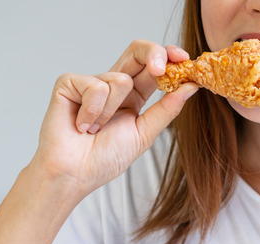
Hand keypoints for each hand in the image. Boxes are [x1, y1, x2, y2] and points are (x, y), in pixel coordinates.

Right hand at [32, 40, 198, 198]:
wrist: (74, 174)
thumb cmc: (104, 158)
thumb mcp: (144, 133)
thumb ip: (167, 109)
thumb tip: (191, 87)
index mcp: (134, 96)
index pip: (153, 68)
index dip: (169, 57)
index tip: (184, 59)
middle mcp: (113, 85)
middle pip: (136, 52)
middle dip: (154, 54)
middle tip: (161, 69)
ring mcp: (90, 82)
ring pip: (119, 79)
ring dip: (112, 111)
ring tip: (96, 129)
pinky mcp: (69, 83)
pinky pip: (95, 87)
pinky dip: (92, 112)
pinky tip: (81, 126)